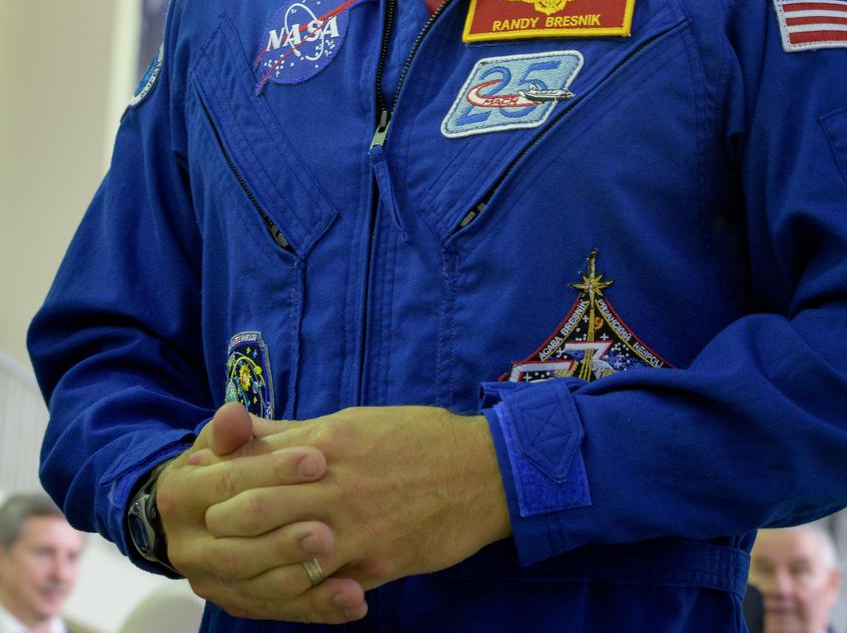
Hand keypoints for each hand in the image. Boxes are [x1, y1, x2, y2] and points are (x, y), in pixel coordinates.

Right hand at [155, 403, 367, 622]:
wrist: (201, 511)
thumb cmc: (223, 464)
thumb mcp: (223, 442)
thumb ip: (232, 432)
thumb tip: (233, 415)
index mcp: (179, 497)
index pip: (229, 484)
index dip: (273, 470)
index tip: (318, 461)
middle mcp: (186, 547)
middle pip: (239, 547)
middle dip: (285, 538)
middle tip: (329, 528)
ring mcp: (210, 581)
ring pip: (257, 586)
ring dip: (303, 578)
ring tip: (344, 566)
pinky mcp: (237, 603)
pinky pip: (278, 609)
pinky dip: (317, 607)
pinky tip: (354, 600)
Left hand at [200, 405, 510, 606]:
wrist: (482, 471)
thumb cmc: (417, 438)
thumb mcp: (354, 421)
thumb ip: (296, 433)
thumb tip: (245, 429)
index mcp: (328, 443)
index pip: (253, 463)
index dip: (218, 479)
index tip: (196, 489)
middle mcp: (335, 486)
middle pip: (254, 509)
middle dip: (222, 524)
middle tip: (205, 533)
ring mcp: (356, 529)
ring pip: (282, 554)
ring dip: (251, 563)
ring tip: (231, 568)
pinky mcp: (377, 565)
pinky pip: (324, 587)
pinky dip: (298, 592)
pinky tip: (279, 592)